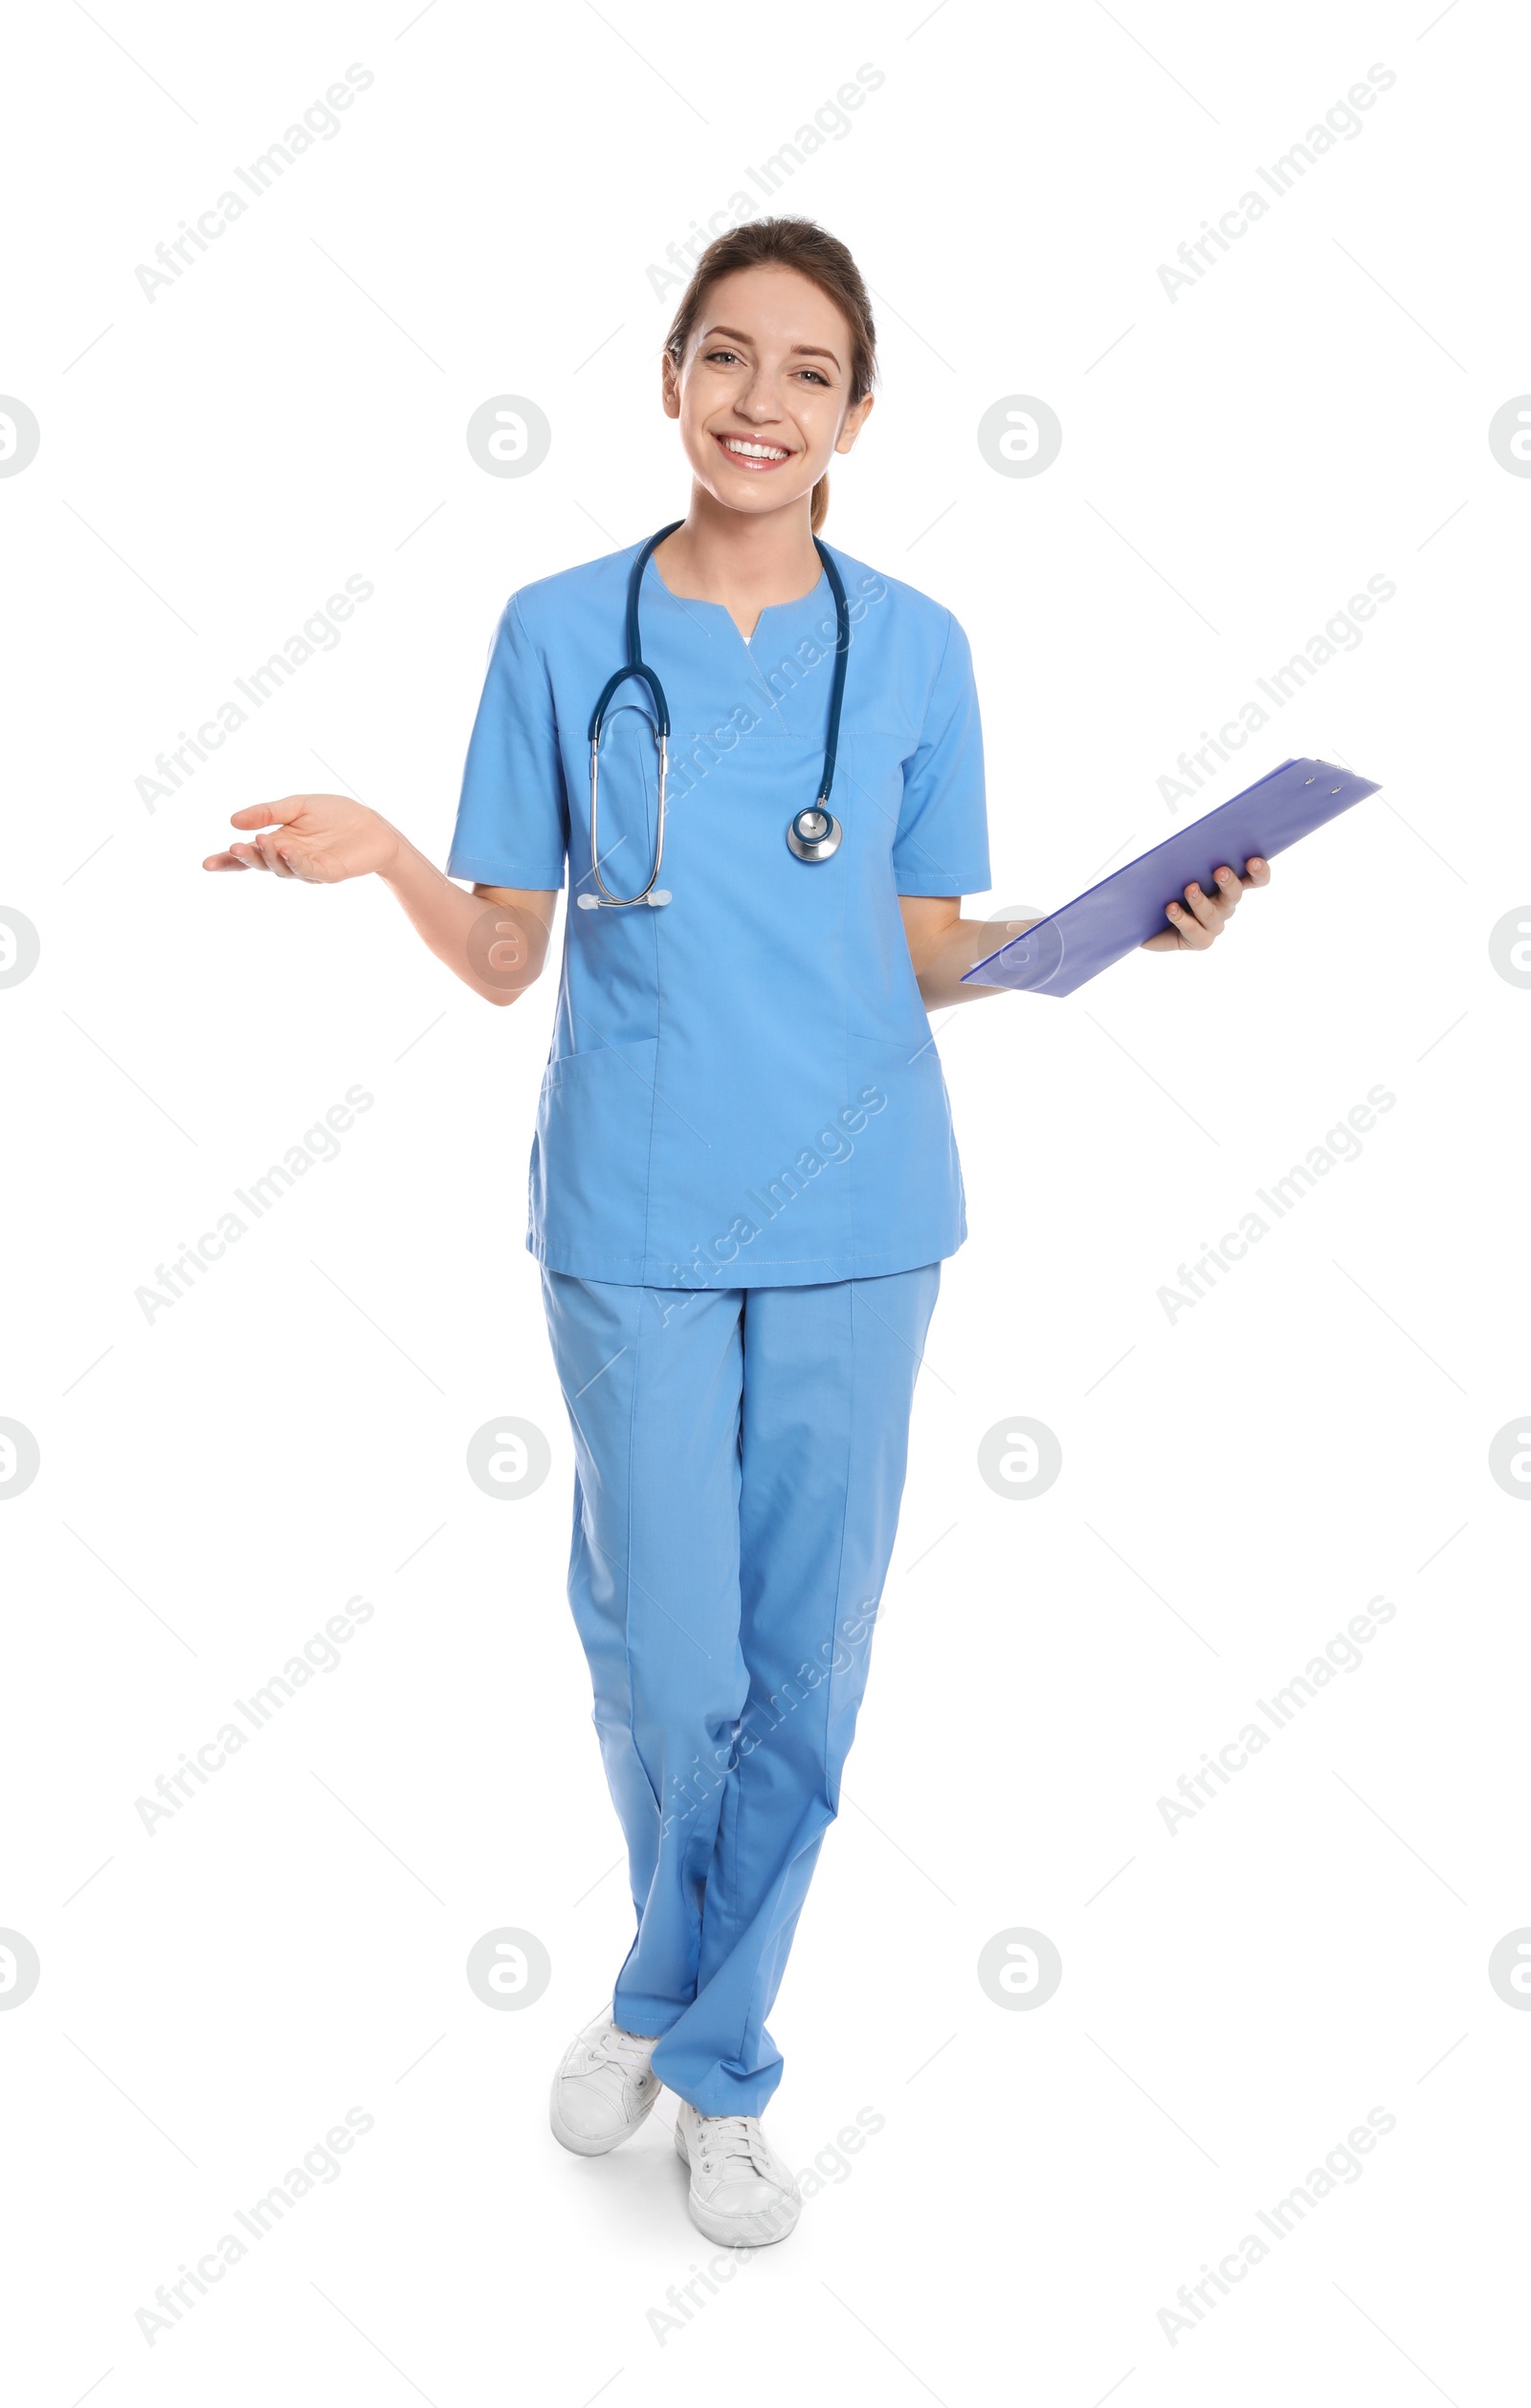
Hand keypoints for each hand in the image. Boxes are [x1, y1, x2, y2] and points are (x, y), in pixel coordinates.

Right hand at [202, 795, 402, 881]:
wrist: (372, 825)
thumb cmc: (335, 815)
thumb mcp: (297, 806)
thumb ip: (267, 812)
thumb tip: (232, 820)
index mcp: (277, 843)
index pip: (248, 855)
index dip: (227, 861)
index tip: (206, 864)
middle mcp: (288, 860)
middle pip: (260, 864)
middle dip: (246, 858)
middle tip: (233, 848)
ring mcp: (307, 869)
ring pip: (281, 868)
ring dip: (269, 855)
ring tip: (261, 839)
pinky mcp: (327, 874)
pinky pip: (307, 870)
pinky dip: (295, 861)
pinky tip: (286, 849)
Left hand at [1140, 857, 1269, 952]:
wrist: (1144, 918)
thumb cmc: (1164, 885)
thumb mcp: (1176, 865)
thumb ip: (1189, 855)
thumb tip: (1189, 839)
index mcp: (1227, 884)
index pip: (1255, 879)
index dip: (1259, 872)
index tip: (1253, 861)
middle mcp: (1225, 905)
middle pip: (1235, 894)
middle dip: (1229, 882)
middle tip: (1219, 871)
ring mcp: (1213, 925)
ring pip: (1213, 914)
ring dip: (1201, 901)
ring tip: (1189, 888)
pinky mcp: (1199, 940)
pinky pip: (1195, 932)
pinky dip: (1182, 919)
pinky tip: (1171, 908)